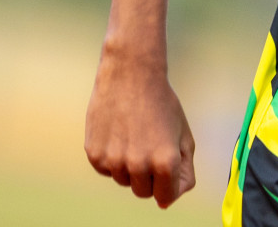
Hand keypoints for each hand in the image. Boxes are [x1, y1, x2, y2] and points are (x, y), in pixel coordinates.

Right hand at [84, 48, 196, 207]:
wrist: (130, 75)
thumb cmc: (162, 105)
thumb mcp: (183, 136)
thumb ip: (183, 171)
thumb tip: (166, 202)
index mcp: (165, 161)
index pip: (166, 196)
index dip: (168, 183)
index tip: (167, 166)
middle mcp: (138, 165)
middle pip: (143, 192)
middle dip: (150, 176)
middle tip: (150, 146)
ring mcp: (114, 161)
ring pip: (124, 181)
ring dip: (130, 166)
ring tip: (134, 135)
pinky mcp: (94, 155)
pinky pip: (106, 170)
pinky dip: (113, 157)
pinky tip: (118, 133)